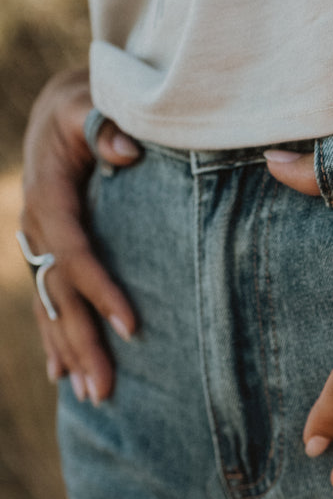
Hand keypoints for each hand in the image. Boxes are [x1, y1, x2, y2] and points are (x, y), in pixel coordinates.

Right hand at [20, 69, 140, 402]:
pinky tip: (61, 376)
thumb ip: (106, 125)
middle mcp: (36, 226)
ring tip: (94, 397)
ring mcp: (36, 243)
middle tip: (106, 391)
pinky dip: (53, 340)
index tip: (132, 327)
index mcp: (48, 194)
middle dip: (81, 344)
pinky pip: (46, 302)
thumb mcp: (91, 101)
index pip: (74, 253)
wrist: (62, 104)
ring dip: (69, 353)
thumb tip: (125, 151)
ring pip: (50, 306)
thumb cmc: (87, 101)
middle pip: (58, 295)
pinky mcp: (44, 253)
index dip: (100, 290)